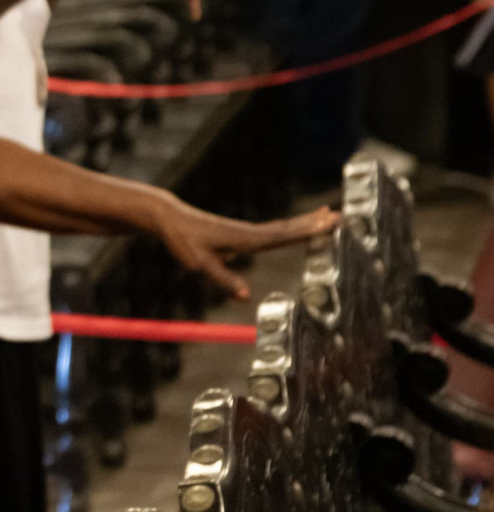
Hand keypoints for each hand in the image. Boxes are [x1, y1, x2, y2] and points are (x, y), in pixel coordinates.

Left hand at [147, 200, 340, 298]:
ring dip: (306, 221)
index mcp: (244, 239)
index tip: (328, 224)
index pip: (282, 236)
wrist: (170, 218)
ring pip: (283, 226)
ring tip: (329, 213)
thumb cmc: (184, 241)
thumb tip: (246, 298)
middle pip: (288, 228)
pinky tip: (296, 226)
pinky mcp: (242, 232)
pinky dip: (290, 226)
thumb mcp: (199, 264)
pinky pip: (273, 229)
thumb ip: (223, 280)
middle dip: (314, 222)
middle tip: (341, 215)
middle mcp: (249, 232)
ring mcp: (246, 231)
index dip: (306, 231)